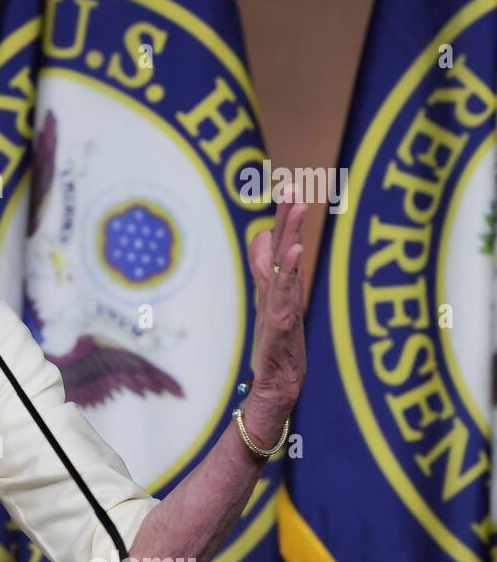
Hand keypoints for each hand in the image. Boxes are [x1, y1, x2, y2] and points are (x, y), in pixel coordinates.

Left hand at [246, 182, 306, 408]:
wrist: (280, 376)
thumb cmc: (275, 337)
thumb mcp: (265, 295)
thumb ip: (264, 266)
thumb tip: (263, 236)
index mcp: (282, 280)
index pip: (282, 241)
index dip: (284, 217)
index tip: (290, 186)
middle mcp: (286, 286)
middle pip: (288, 244)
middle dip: (290, 215)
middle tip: (296, 185)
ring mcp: (286, 300)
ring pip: (289, 261)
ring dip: (293, 232)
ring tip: (299, 205)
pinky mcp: (282, 318)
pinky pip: (286, 289)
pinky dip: (290, 268)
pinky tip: (294, 249)